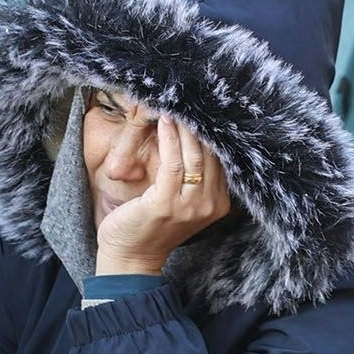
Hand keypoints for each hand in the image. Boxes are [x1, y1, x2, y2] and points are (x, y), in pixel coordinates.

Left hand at [95, 117, 231, 276]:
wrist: (132, 257)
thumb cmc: (152, 225)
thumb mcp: (182, 200)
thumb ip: (195, 177)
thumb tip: (196, 133)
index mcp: (219, 203)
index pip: (222, 158)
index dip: (213, 130)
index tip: (203, 105)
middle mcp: (210, 205)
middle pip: (212, 154)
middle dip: (201, 123)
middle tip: (189, 96)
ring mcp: (190, 206)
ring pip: (195, 156)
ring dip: (185, 126)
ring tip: (176, 103)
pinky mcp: (166, 204)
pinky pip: (173, 164)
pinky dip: (170, 139)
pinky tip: (164, 120)